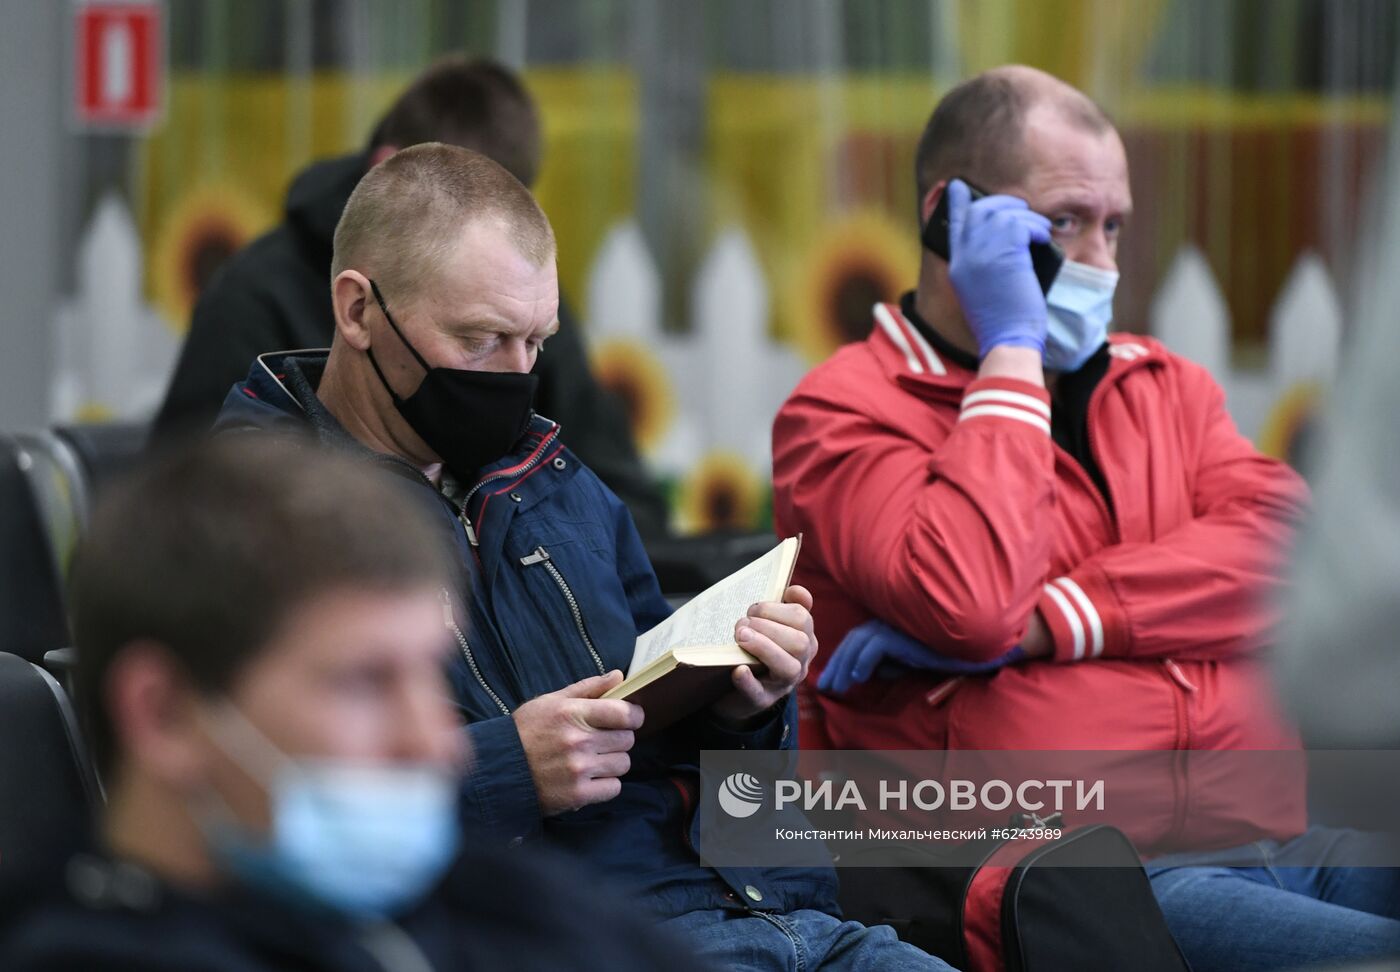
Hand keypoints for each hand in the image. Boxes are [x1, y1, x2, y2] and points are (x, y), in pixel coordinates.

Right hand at [513, 671, 641, 815]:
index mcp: (572, 713)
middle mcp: (578, 741)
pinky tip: (589, 778)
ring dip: (613, 762)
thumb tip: (619, 676)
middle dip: (619, 739)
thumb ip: (588, 688)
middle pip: (627, 739)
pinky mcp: (577, 794)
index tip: (629, 719)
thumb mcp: (551, 701)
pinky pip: (614, 788)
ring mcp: (579, 769)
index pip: (624, 713)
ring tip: (593, 760)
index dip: (633, 716)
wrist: (498, 769)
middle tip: (602, 741)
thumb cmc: (526, 731)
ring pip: (623, 764)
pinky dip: (606, 785)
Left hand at [710, 585, 817, 725]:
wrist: (732, 689)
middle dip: (768, 627)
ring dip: (763, 648)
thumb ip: (783, 606)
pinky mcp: (761, 701)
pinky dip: (748, 681)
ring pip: (788, 668)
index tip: (755, 607)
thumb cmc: (754, 649)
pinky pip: (759, 693)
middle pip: (799, 642)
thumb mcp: (770, 626)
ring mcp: (782, 684)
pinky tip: (738, 670)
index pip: (803, 618)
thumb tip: (795, 589)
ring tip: (740, 637)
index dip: (778, 608)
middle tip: (741, 624)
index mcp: (804, 639)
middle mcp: (800, 662)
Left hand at [817, 619, 1024, 695]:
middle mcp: (888, 622)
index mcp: (888, 626)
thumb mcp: (910, 661)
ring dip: (845, 666)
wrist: (972, 648)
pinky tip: (858, 678)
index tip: (830, 681)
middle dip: (836, 664)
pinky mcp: (904, 633)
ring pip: (859, 643)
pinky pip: (877, 646)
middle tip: (825, 687)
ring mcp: (896, 625)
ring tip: (838, 687)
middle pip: (853, 641)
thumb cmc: (943, 653)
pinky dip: (864, 661)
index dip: (841, 660)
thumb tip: (873, 673)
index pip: (857, 641)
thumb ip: (891, 663)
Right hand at [945, 178, 1051, 357]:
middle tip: (1020, 209)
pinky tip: (1041, 239)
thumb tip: (1005, 237)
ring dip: (1026, 217)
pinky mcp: (1007, 254)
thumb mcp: (983, 290)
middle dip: (1001, 203)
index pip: (954, 224)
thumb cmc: (1003, 321)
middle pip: (979, 211)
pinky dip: (1036, 228)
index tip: (958, 186)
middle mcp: (966, 256)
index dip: (958, 203)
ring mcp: (984, 254)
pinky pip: (1023, 224)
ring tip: (1038, 230)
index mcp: (958, 266)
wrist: (1008, 340)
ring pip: (1003, 213)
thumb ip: (985, 263)